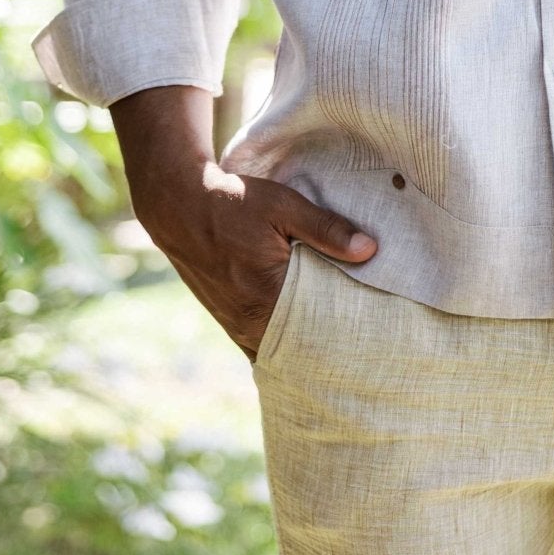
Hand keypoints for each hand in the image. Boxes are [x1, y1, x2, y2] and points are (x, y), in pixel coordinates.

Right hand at [138, 159, 377, 361]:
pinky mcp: (230, 323)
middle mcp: (250, 322)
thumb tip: (370, 250)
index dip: (347, 333)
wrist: (180, 207)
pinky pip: (263, 347)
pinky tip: (306, 340)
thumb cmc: (233, 203)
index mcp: (267, 296)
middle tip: (365, 342)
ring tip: (342, 342)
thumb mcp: (283, 206)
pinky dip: (285, 346)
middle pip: (303, 349)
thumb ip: (326, 229)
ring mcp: (237, 327)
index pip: (319, 331)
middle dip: (331, 347)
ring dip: (308, 348)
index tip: (374, 333)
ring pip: (283, 351)